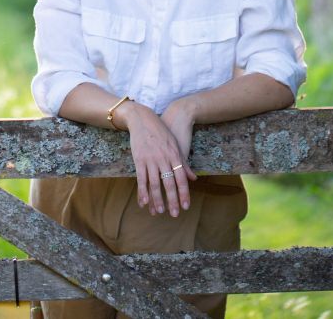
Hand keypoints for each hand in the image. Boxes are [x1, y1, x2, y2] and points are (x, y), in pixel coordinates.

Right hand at [118, 101, 196, 217]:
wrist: (142, 118)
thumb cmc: (161, 131)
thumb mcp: (175, 144)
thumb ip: (183, 162)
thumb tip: (194, 178)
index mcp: (174, 155)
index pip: (181, 178)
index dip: (184, 193)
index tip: (186, 206)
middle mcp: (164, 158)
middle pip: (169, 183)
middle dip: (172, 200)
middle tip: (174, 214)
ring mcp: (151, 159)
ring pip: (155, 183)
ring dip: (157, 199)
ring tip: (159, 211)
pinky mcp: (139, 159)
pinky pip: (141, 178)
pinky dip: (142, 191)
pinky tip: (143, 202)